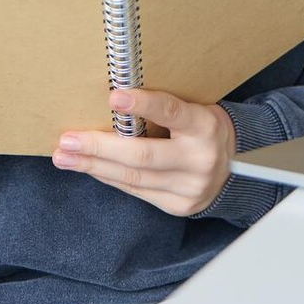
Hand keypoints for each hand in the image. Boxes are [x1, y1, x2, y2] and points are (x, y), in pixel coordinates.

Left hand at [52, 89, 234, 215]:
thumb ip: (163, 109)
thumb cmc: (204, 129)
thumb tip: (112, 102)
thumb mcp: (194, 110)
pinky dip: (109, 177)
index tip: (114, 97)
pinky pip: (136, 191)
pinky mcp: (178, 206)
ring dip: (93, 166)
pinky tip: (90, 168)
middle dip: (99, 147)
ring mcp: (189, 187)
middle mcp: (199, 159)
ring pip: (133, 177)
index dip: (142, 105)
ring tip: (65, 157)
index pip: (171, 112)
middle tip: (68, 139)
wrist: (237, 167)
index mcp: (204, 126)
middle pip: (142, 155)